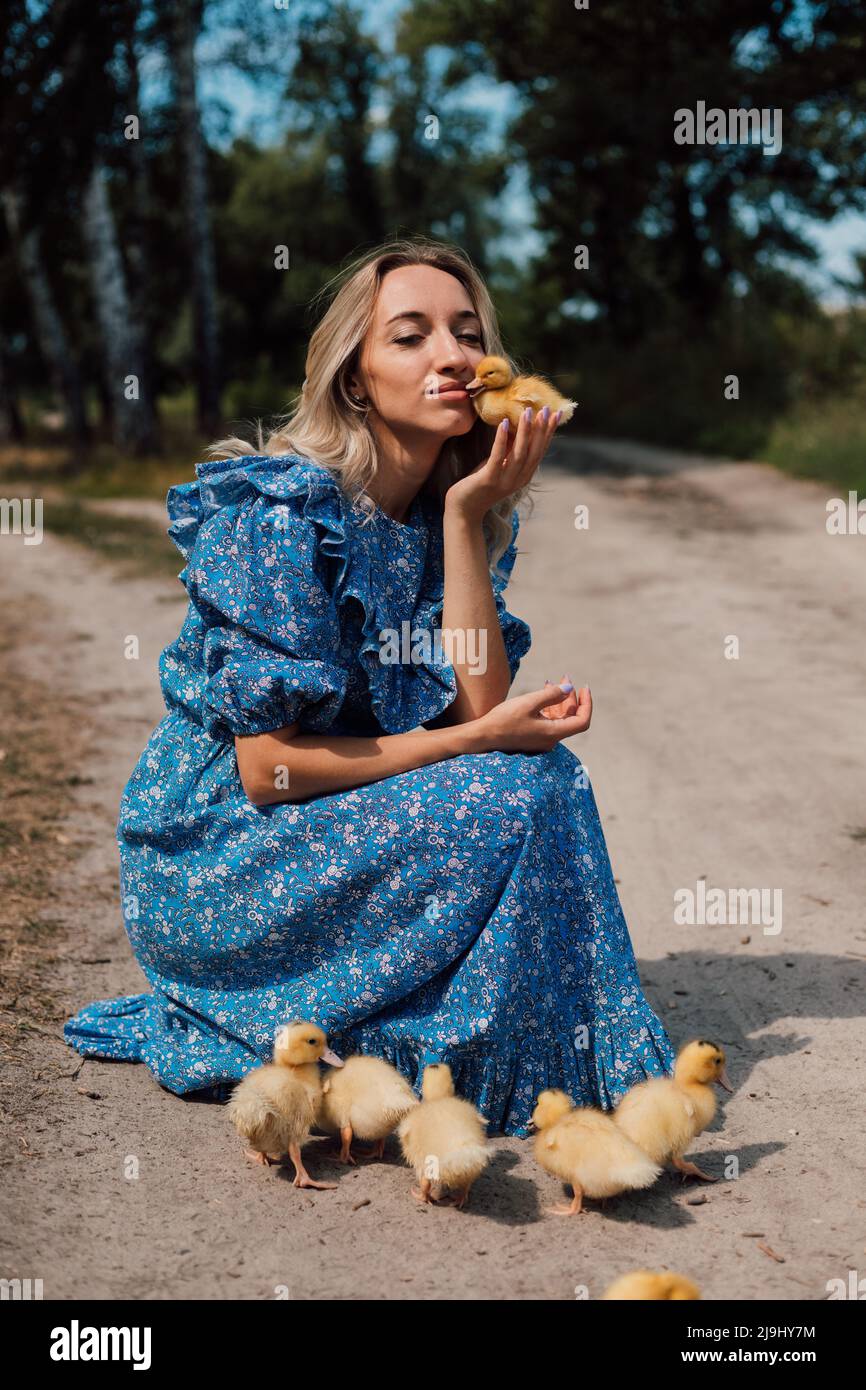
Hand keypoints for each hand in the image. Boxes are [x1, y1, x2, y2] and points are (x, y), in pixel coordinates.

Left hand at [444, 405, 562, 523]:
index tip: (555, 415)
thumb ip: (508, 450)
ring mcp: (505, 481)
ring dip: (524, 431)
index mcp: (524, 476)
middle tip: (545, 409)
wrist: (464, 510)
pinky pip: (497, 457)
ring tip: (527, 412)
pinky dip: (501, 439)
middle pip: (534, 451)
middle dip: (541, 429)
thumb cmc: (480, 485)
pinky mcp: (489, 479)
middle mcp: (518, 479)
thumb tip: (515, 427)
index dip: (548, 433)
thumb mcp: (498, 465)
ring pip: (519, 453)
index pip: (540, 451)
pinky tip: (504, 424)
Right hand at [473, 682, 591, 753]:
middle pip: (571, 718)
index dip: (586, 703)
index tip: (583, 687)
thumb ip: (552, 695)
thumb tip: (569, 688)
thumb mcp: (529, 702)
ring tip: (552, 681)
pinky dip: (549, 707)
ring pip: (559, 718)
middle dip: (571, 696)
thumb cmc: (504, 719)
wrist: (483, 736)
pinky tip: (542, 693)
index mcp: (553, 733)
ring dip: (559, 700)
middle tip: (566, 676)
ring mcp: (542, 739)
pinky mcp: (533, 737)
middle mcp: (551, 739)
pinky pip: (548, 721)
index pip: (582, 720)